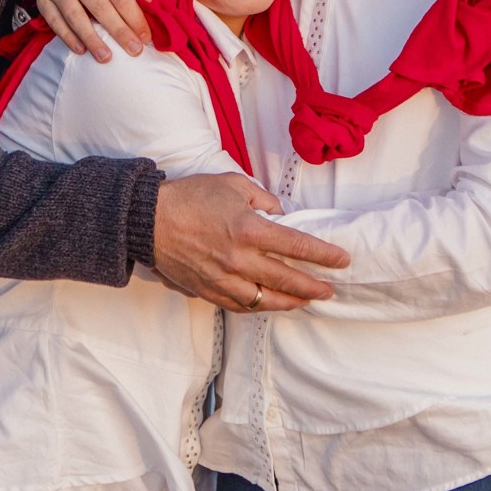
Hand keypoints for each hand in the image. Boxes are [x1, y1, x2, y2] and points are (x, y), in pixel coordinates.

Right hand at [37, 0, 153, 60]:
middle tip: (134, 51)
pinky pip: (56, 23)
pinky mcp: (43, 1)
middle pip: (100, 8)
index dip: (134, 17)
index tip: (145, 36)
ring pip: (76, 18)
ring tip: (106, 58)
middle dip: (119, 32)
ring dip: (92, 40)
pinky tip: (82, 51)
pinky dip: (69, 38)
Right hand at [153, 173, 350, 312]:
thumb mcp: (232, 185)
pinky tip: (270, 303)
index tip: (341, 260)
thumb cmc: (190, 197)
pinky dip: (259, 306)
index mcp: (248, 230)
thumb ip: (263, 199)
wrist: (149, 220)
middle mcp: (239, 259)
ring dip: (290, 302)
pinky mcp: (208, 290)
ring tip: (306, 301)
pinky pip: (240, 305)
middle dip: (313, 286)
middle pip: (286, 280)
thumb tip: (281, 215)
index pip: (296, 246)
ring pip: (265, 299)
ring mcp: (223, 279)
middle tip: (330, 289)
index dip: (323, 255)